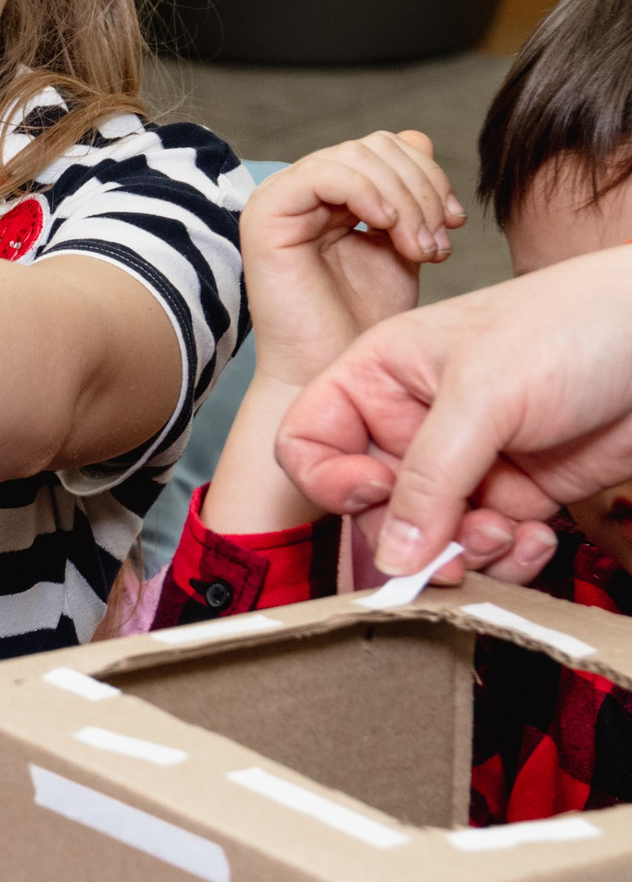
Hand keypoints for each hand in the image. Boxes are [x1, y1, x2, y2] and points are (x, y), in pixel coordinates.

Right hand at [242, 130, 457, 390]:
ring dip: (404, 199)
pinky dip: (367, 192)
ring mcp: (280, 199)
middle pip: (376, 147)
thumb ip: (410, 197)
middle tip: (437, 245)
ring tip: (420, 251)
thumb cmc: (366, 321)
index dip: (429, 175)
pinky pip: (322, 175)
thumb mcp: (403, 245)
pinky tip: (388, 228)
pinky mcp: (265, 215)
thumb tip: (419, 137)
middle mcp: (302, 190)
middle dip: (422, 189)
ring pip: (356, 157)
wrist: (334, 371)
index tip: (454, 224)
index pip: (387, 148)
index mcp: (332, 194)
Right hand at [278, 244, 631, 573]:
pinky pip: (488, 545)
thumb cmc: (571, 326)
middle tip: (451, 554)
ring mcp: (466, 459)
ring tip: (506, 536)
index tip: (374, 493)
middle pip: (372, 506)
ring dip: (465, 551)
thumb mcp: (482, 396)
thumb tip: (392, 555)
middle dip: (410, 536)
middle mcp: (413, 420)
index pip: (310, 439)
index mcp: (380, 375)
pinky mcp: (516, 490)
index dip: (328, 478)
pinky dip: (509, 556)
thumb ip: (430, 479)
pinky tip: (537, 537)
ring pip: (431, 536)